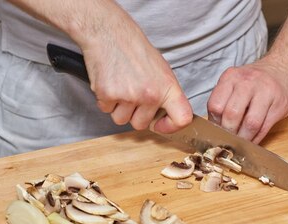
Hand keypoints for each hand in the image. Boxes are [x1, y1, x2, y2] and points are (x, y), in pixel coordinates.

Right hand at [77, 10, 191, 131]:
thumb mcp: (162, 70)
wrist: (110, 34)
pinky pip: (106, 110)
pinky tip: (110, 83)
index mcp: (167, 87)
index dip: (171, 127)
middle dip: (135, 114)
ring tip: (121, 87)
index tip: (161, 124)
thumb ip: (165, 94)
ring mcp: (128, 96)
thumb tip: (167, 116)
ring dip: (119, 109)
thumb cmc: (135, 50)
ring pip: (121, 120)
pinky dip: (106, 101)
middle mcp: (150, 94)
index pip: (181, 118)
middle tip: (132, 94)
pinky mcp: (108, 95)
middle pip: (141, 124)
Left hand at [207, 59, 287, 143]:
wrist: (286, 69)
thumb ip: (224, 100)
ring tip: (240, 142)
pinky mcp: (279, 105)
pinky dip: (256, 138)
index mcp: (231, 77)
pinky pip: (264, 128)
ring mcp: (265, 93)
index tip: (216, 131)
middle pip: (232, 115)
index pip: (215, 105)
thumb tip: (214, 127)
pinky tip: (252, 140)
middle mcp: (247, 82)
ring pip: (250, 123)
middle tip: (228, 139)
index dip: (214, 123)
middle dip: (229, 133)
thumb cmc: (256, 81)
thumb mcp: (236, 82)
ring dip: (244, 138)